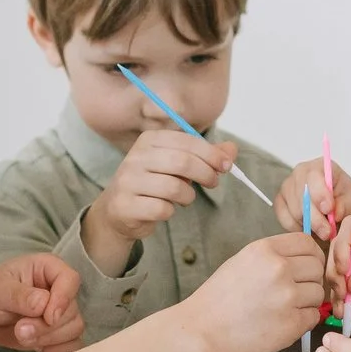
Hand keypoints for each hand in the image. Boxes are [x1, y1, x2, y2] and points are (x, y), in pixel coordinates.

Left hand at [0, 254, 84, 351]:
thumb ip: (20, 296)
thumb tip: (43, 304)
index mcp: (49, 269)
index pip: (70, 280)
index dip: (63, 299)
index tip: (47, 317)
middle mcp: (59, 289)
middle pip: (72, 311)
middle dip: (47, 326)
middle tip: (20, 330)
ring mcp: (61, 313)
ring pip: (73, 330)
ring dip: (49, 339)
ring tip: (22, 336)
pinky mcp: (58, 334)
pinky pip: (71, 346)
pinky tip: (39, 350)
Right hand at [84, 129, 238, 270]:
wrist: (118, 211)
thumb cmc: (153, 184)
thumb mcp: (177, 165)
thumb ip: (205, 156)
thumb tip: (232, 149)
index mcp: (148, 140)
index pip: (186, 141)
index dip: (211, 154)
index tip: (225, 166)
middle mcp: (135, 157)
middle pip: (182, 162)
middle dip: (206, 173)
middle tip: (213, 182)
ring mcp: (128, 181)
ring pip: (174, 188)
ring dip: (188, 196)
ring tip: (185, 197)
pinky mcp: (125, 205)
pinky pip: (161, 209)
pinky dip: (170, 211)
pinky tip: (165, 209)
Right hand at [173, 233, 328, 351]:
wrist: (201, 331)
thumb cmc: (217, 299)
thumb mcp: (242, 261)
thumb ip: (273, 257)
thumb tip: (304, 259)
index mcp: (265, 250)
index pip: (308, 243)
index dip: (312, 256)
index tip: (307, 266)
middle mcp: (279, 269)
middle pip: (317, 268)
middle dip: (310, 280)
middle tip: (294, 292)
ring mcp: (287, 297)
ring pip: (318, 293)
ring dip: (307, 302)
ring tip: (283, 309)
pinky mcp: (291, 324)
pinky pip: (313, 317)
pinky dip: (303, 321)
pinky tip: (282, 322)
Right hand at [274, 157, 350, 240]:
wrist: (332, 209)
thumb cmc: (343, 200)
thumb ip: (345, 205)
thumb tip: (335, 213)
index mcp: (321, 166)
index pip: (314, 176)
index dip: (320, 194)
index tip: (328, 210)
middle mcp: (300, 172)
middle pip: (302, 196)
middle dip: (316, 218)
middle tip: (328, 232)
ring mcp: (287, 186)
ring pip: (294, 210)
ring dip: (310, 225)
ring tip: (323, 229)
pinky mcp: (279, 202)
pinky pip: (285, 219)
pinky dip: (298, 228)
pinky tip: (310, 227)